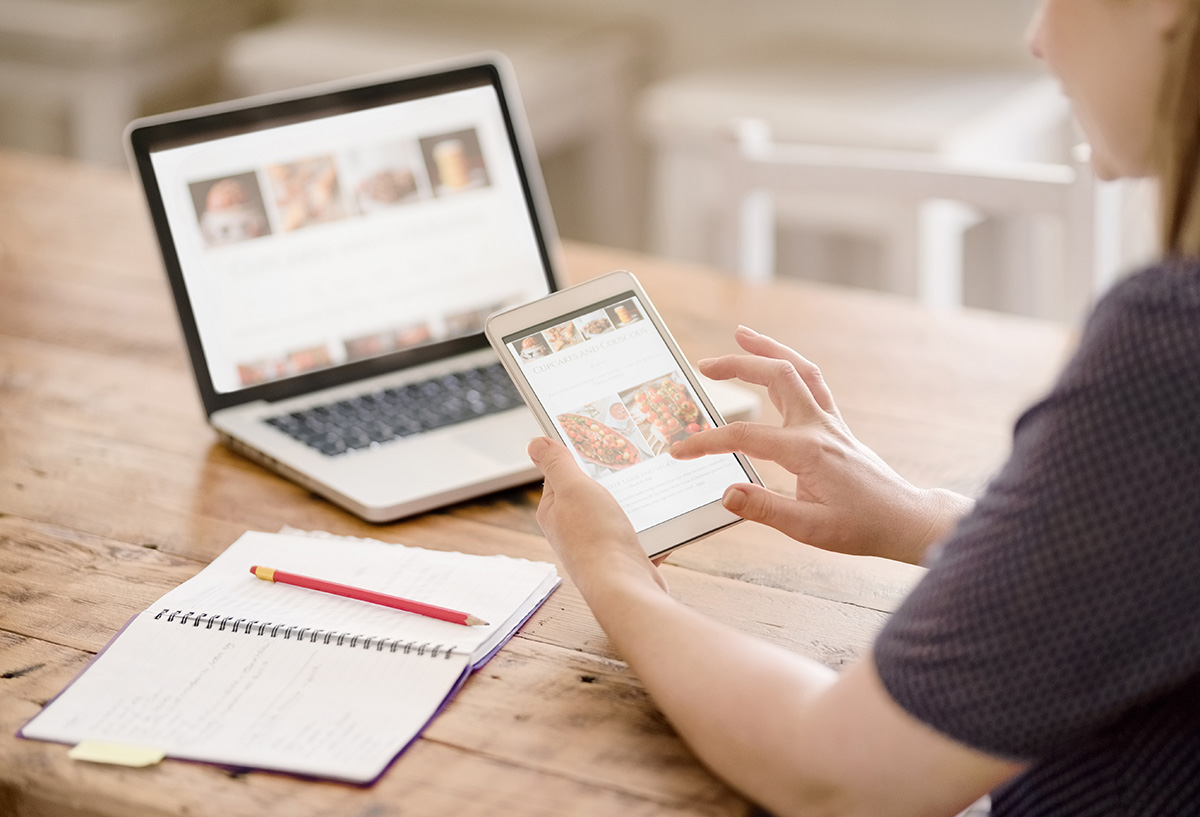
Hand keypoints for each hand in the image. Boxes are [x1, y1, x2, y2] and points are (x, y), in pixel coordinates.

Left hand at [528, 437, 668, 597]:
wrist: (625, 588)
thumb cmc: (595, 539)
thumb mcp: (573, 488)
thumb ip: (557, 463)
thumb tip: (535, 443)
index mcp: (554, 511)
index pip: (561, 475)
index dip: (578, 457)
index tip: (598, 442)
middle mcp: (572, 530)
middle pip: (592, 492)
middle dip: (611, 479)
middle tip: (630, 460)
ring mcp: (599, 545)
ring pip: (618, 512)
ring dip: (634, 502)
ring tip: (649, 486)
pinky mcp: (623, 558)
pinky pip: (639, 534)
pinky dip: (650, 526)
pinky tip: (662, 517)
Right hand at [672, 326, 969, 562]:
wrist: (902, 520)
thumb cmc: (860, 526)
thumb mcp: (808, 528)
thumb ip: (764, 509)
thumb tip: (726, 493)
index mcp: (807, 452)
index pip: (746, 437)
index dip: (707, 442)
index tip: (680, 451)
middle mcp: (819, 428)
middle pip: (776, 377)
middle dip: (738, 366)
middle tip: (704, 365)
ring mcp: (829, 423)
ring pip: (799, 370)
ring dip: (769, 350)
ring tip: (741, 335)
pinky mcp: (835, 426)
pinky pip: (812, 383)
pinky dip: (791, 366)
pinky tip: (776, 364)